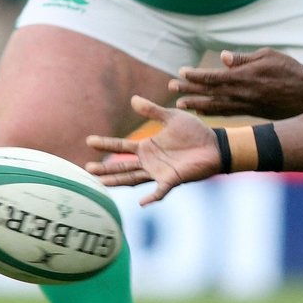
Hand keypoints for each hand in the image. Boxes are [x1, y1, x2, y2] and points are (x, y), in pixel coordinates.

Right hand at [86, 96, 220, 204]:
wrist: (216, 145)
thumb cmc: (195, 132)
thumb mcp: (172, 117)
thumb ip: (153, 111)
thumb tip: (133, 99)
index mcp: (147, 147)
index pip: (122, 146)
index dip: (106, 144)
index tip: (89, 141)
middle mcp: (149, 162)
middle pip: (122, 166)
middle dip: (105, 168)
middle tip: (87, 169)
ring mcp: (159, 172)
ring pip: (133, 179)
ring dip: (117, 181)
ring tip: (99, 184)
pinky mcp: (173, 179)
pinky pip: (160, 190)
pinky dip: (152, 196)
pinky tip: (142, 202)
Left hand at [171, 48, 302, 118]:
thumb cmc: (289, 69)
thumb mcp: (267, 55)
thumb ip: (243, 58)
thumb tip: (222, 57)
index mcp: (243, 77)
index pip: (213, 77)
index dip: (195, 76)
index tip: (181, 73)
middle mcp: (241, 93)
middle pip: (209, 92)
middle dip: (189, 90)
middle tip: (172, 89)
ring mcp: (246, 105)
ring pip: (216, 105)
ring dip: (197, 104)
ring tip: (181, 105)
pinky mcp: (252, 112)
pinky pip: (227, 112)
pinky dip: (213, 112)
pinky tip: (203, 111)